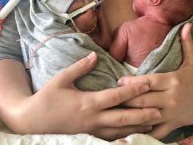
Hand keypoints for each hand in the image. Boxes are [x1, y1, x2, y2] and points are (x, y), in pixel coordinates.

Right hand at [16, 52, 161, 139]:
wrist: (32, 121)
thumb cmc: (47, 97)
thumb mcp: (62, 79)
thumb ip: (80, 67)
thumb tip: (95, 55)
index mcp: (88, 102)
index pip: (116, 96)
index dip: (133, 90)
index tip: (147, 84)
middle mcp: (93, 118)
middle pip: (123, 117)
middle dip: (143, 114)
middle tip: (160, 110)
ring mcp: (92, 131)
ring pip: (119, 130)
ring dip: (138, 126)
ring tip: (154, 123)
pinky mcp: (89, 137)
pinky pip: (110, 138)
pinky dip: (124, 136)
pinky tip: (134, 133)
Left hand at [117, 23, 192, 139]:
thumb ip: (186, 42)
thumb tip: (187, 23)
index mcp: (173, 80)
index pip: (148, 82)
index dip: (132, 82)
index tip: (119, 81)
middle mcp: (171, 97)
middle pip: (143, 99)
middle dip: (126, 99)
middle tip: (112, 96)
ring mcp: (172, 112)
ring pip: (147, 116)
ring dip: (132, 116)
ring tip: (116, 112)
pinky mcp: (174, 124)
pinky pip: (157, 131)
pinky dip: (145, 131)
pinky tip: (133, 129)